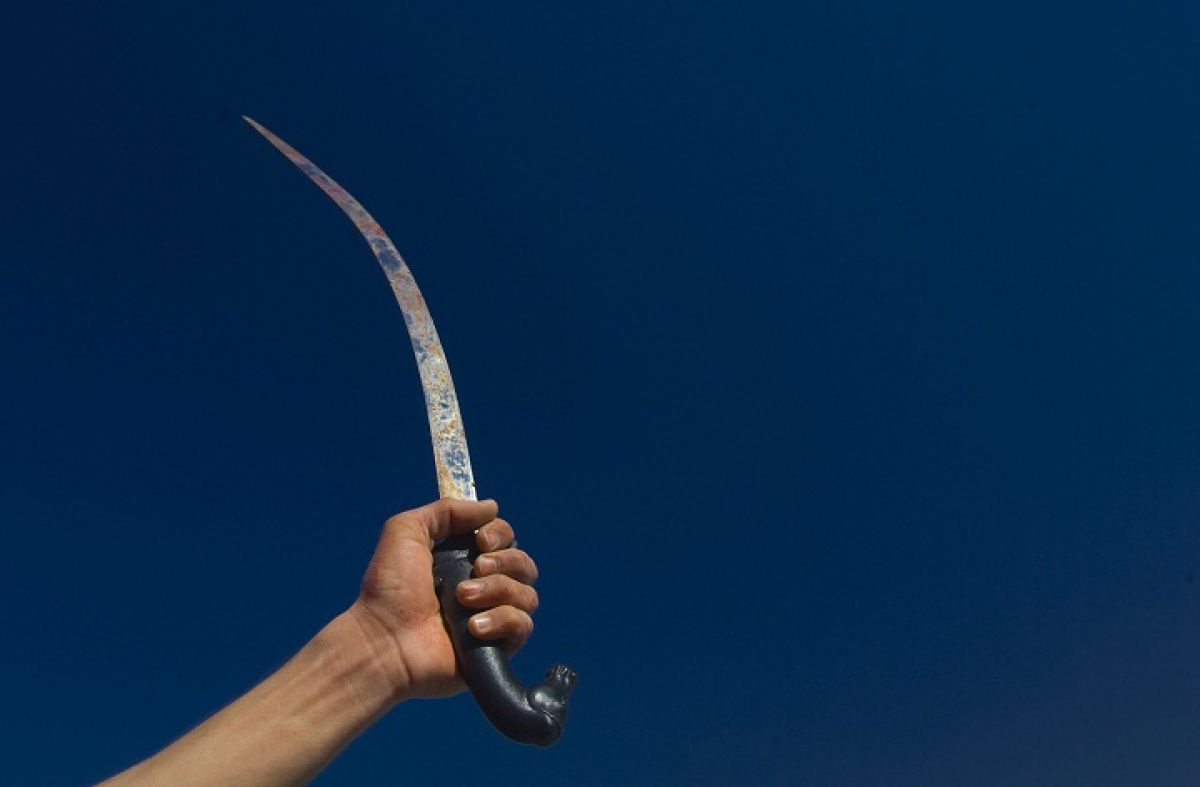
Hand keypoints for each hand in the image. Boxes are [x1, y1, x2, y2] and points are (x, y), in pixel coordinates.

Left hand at [349, 499, 539, 699]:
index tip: (480, 541)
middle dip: (504, 561)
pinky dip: (502, 620)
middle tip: (476, 568)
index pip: (505, 539)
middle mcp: (482, 588)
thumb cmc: (389, 591)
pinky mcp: (496, 648)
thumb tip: (491, 507)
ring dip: (498, 590)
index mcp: (463, 561)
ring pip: (527, 594)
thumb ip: (446, 511)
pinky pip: (523, 625)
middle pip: (524, 564)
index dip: (499, 534)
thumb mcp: (406, 531)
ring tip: (463, 599)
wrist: (384, 641)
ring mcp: (491, 618)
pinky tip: (473, 627)